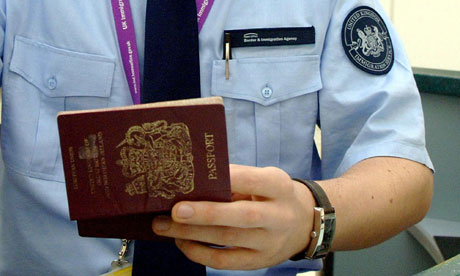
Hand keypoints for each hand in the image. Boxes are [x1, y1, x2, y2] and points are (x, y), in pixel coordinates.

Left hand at [152, 164, 315, 269]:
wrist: (304, 224)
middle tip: (175, 210)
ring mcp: (269, 242)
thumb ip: (237, 180)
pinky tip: (181, 242)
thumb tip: (193, 182)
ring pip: (227, 239)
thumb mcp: (265, 180)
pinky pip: (225, 261)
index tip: (195, 176)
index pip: (251, 180)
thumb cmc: (274, 196)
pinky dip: (199, 253)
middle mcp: (278, 216)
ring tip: (163, 226)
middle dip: (205, 213)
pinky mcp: (259, 262)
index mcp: (279, 187)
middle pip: (240, 216)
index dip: (225, 179)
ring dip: (191, 234)